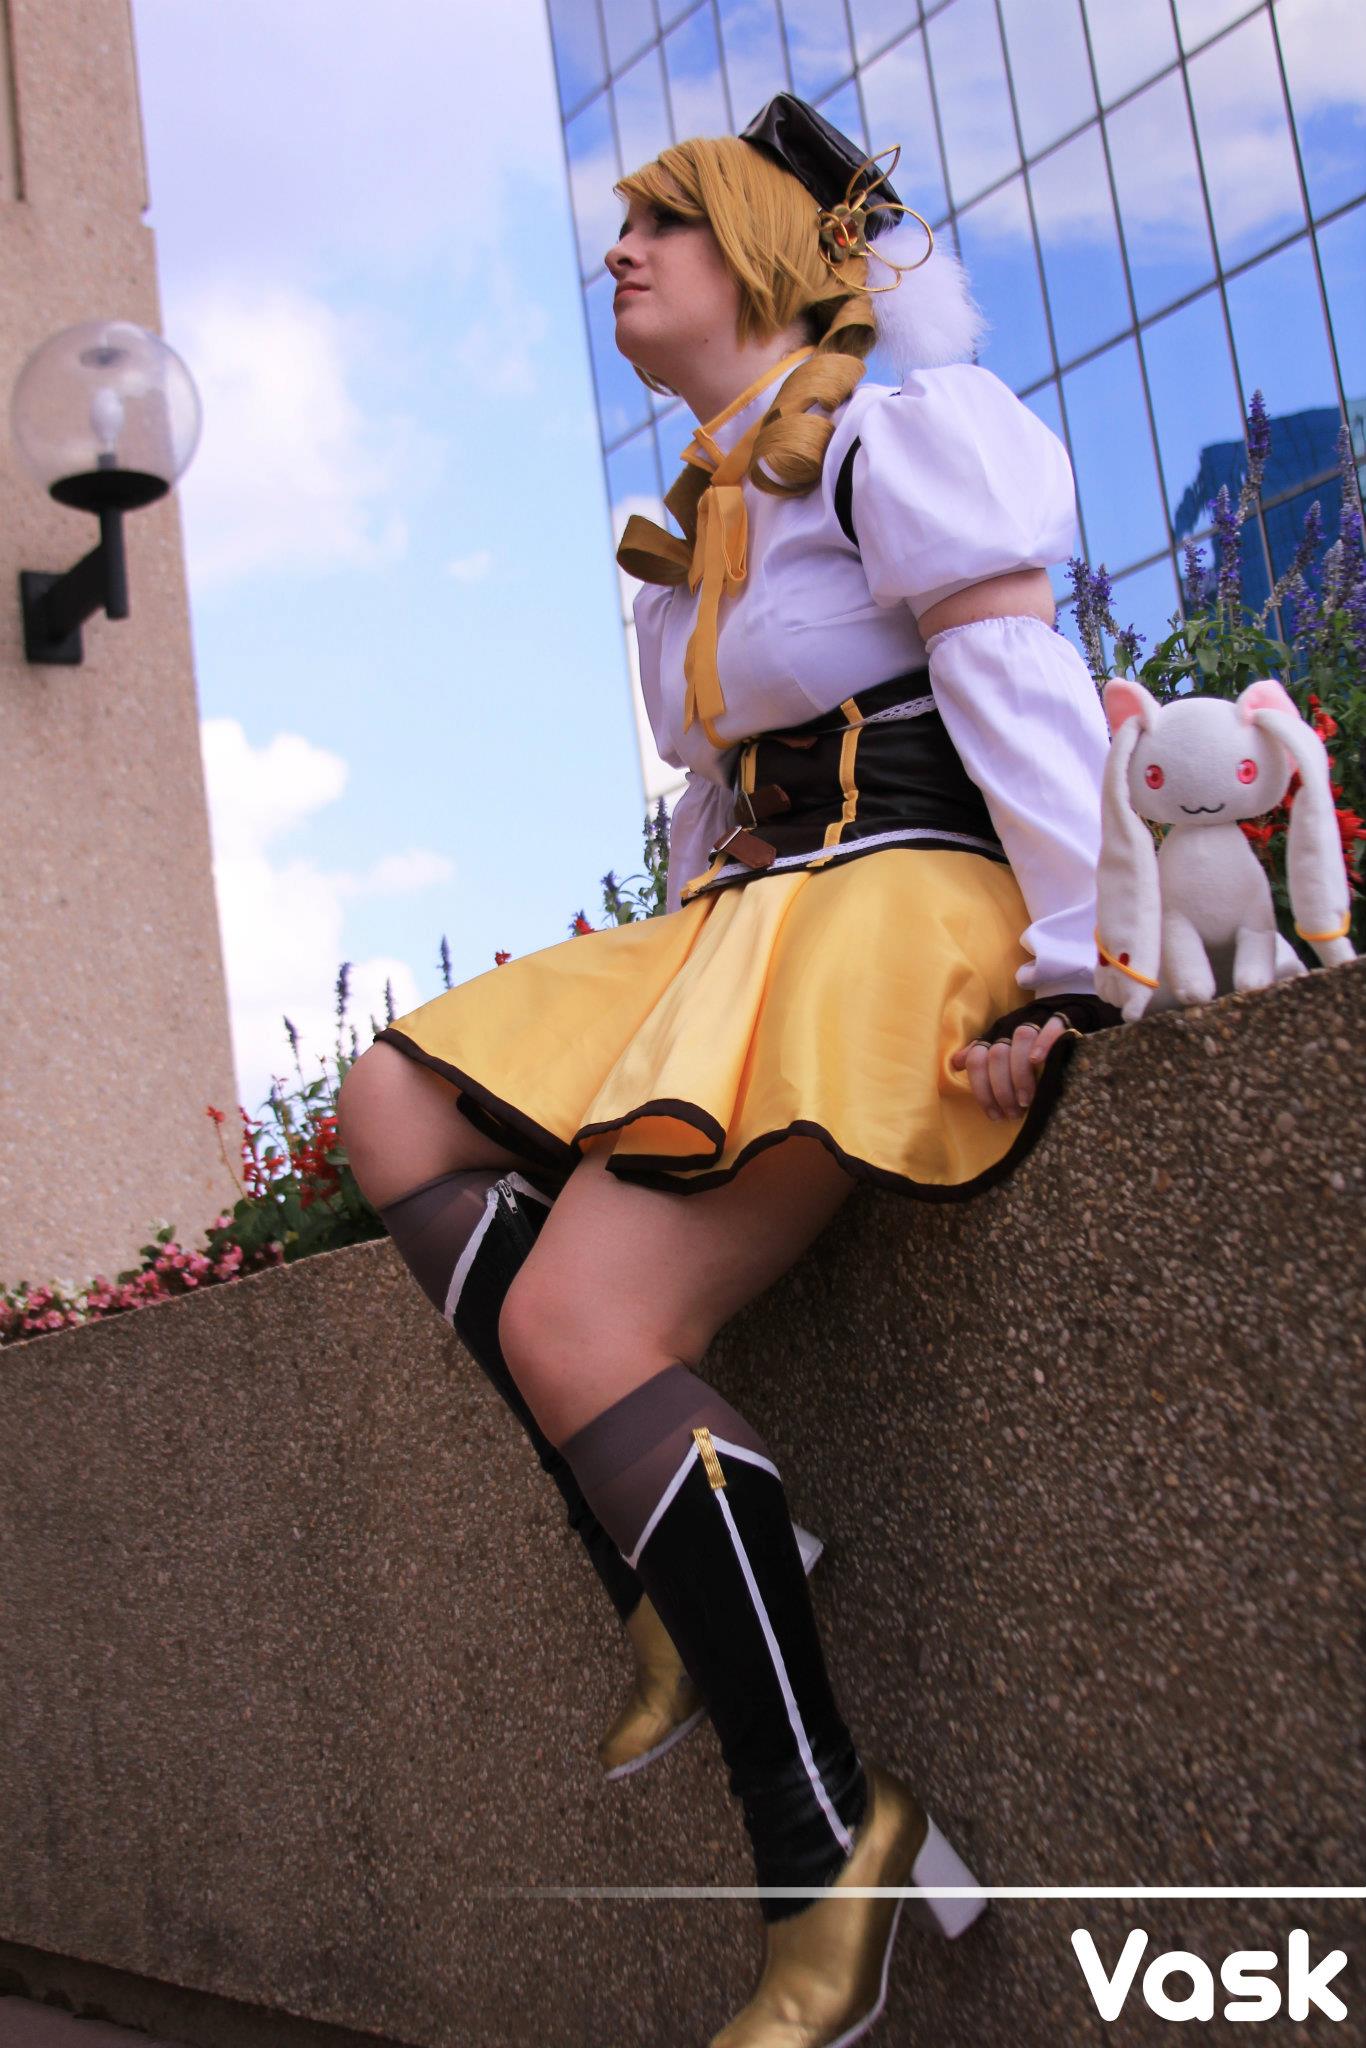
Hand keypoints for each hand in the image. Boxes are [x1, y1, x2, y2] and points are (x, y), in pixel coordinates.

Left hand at [949, 1014, 1070, 1120]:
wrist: (1065, 1009)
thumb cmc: (1029, 1039)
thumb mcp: (1002, 1045)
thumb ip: (981, 1055)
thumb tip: (956, 1063)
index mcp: (994, 1035)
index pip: (977, 1059)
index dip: (981, 1089)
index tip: (993, 1113)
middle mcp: (1011, 1027)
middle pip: (997, 1055)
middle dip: (1002, 1089)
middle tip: (1013, 1113)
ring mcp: (1036, 1021)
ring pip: (1021, 1039)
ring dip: (1021, 1074)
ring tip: (1026, 1101)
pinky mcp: (1060, 1019)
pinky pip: (1050, 1029)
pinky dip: (1043, 1044)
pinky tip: (1039, 1062)